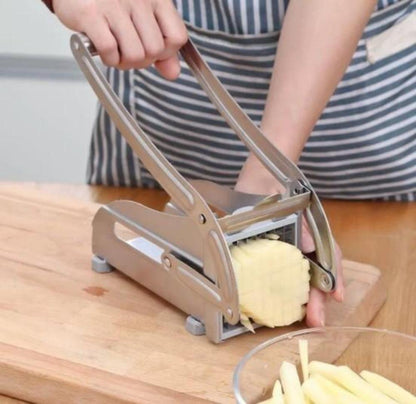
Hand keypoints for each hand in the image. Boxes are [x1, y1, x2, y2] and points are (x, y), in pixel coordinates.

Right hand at [53, 0, 187, 77]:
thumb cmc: (109, 2)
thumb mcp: (142, 19)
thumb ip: (162, 46)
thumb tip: (173, 73)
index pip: (177, 37)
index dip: (166, 53)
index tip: (152, 50)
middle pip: (155, 51)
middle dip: (141, 60)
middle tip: (127, 51)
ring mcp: (115, 5)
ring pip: (135, 55)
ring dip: (123, 62)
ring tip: (114, 50)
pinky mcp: (91, 14)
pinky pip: (110, 51)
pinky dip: (107, 58)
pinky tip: (102, 48)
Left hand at [235, 157, 344, 326]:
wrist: (255, 178)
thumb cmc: (271, 186)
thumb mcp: (283, 200)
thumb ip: (297, 221)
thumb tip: (308, 245)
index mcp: (311, 230)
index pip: (329, 256)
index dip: (334, 277)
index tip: (336, 296)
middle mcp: (303, 242)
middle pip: (317, 272)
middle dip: (318, 298)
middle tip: (317, 321)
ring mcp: (288, 248)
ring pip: (301, 275)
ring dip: (304, 298)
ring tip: (307, 319)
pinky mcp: (269, 252)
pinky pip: (280, 272)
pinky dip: (283, 287)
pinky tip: (282, 302)